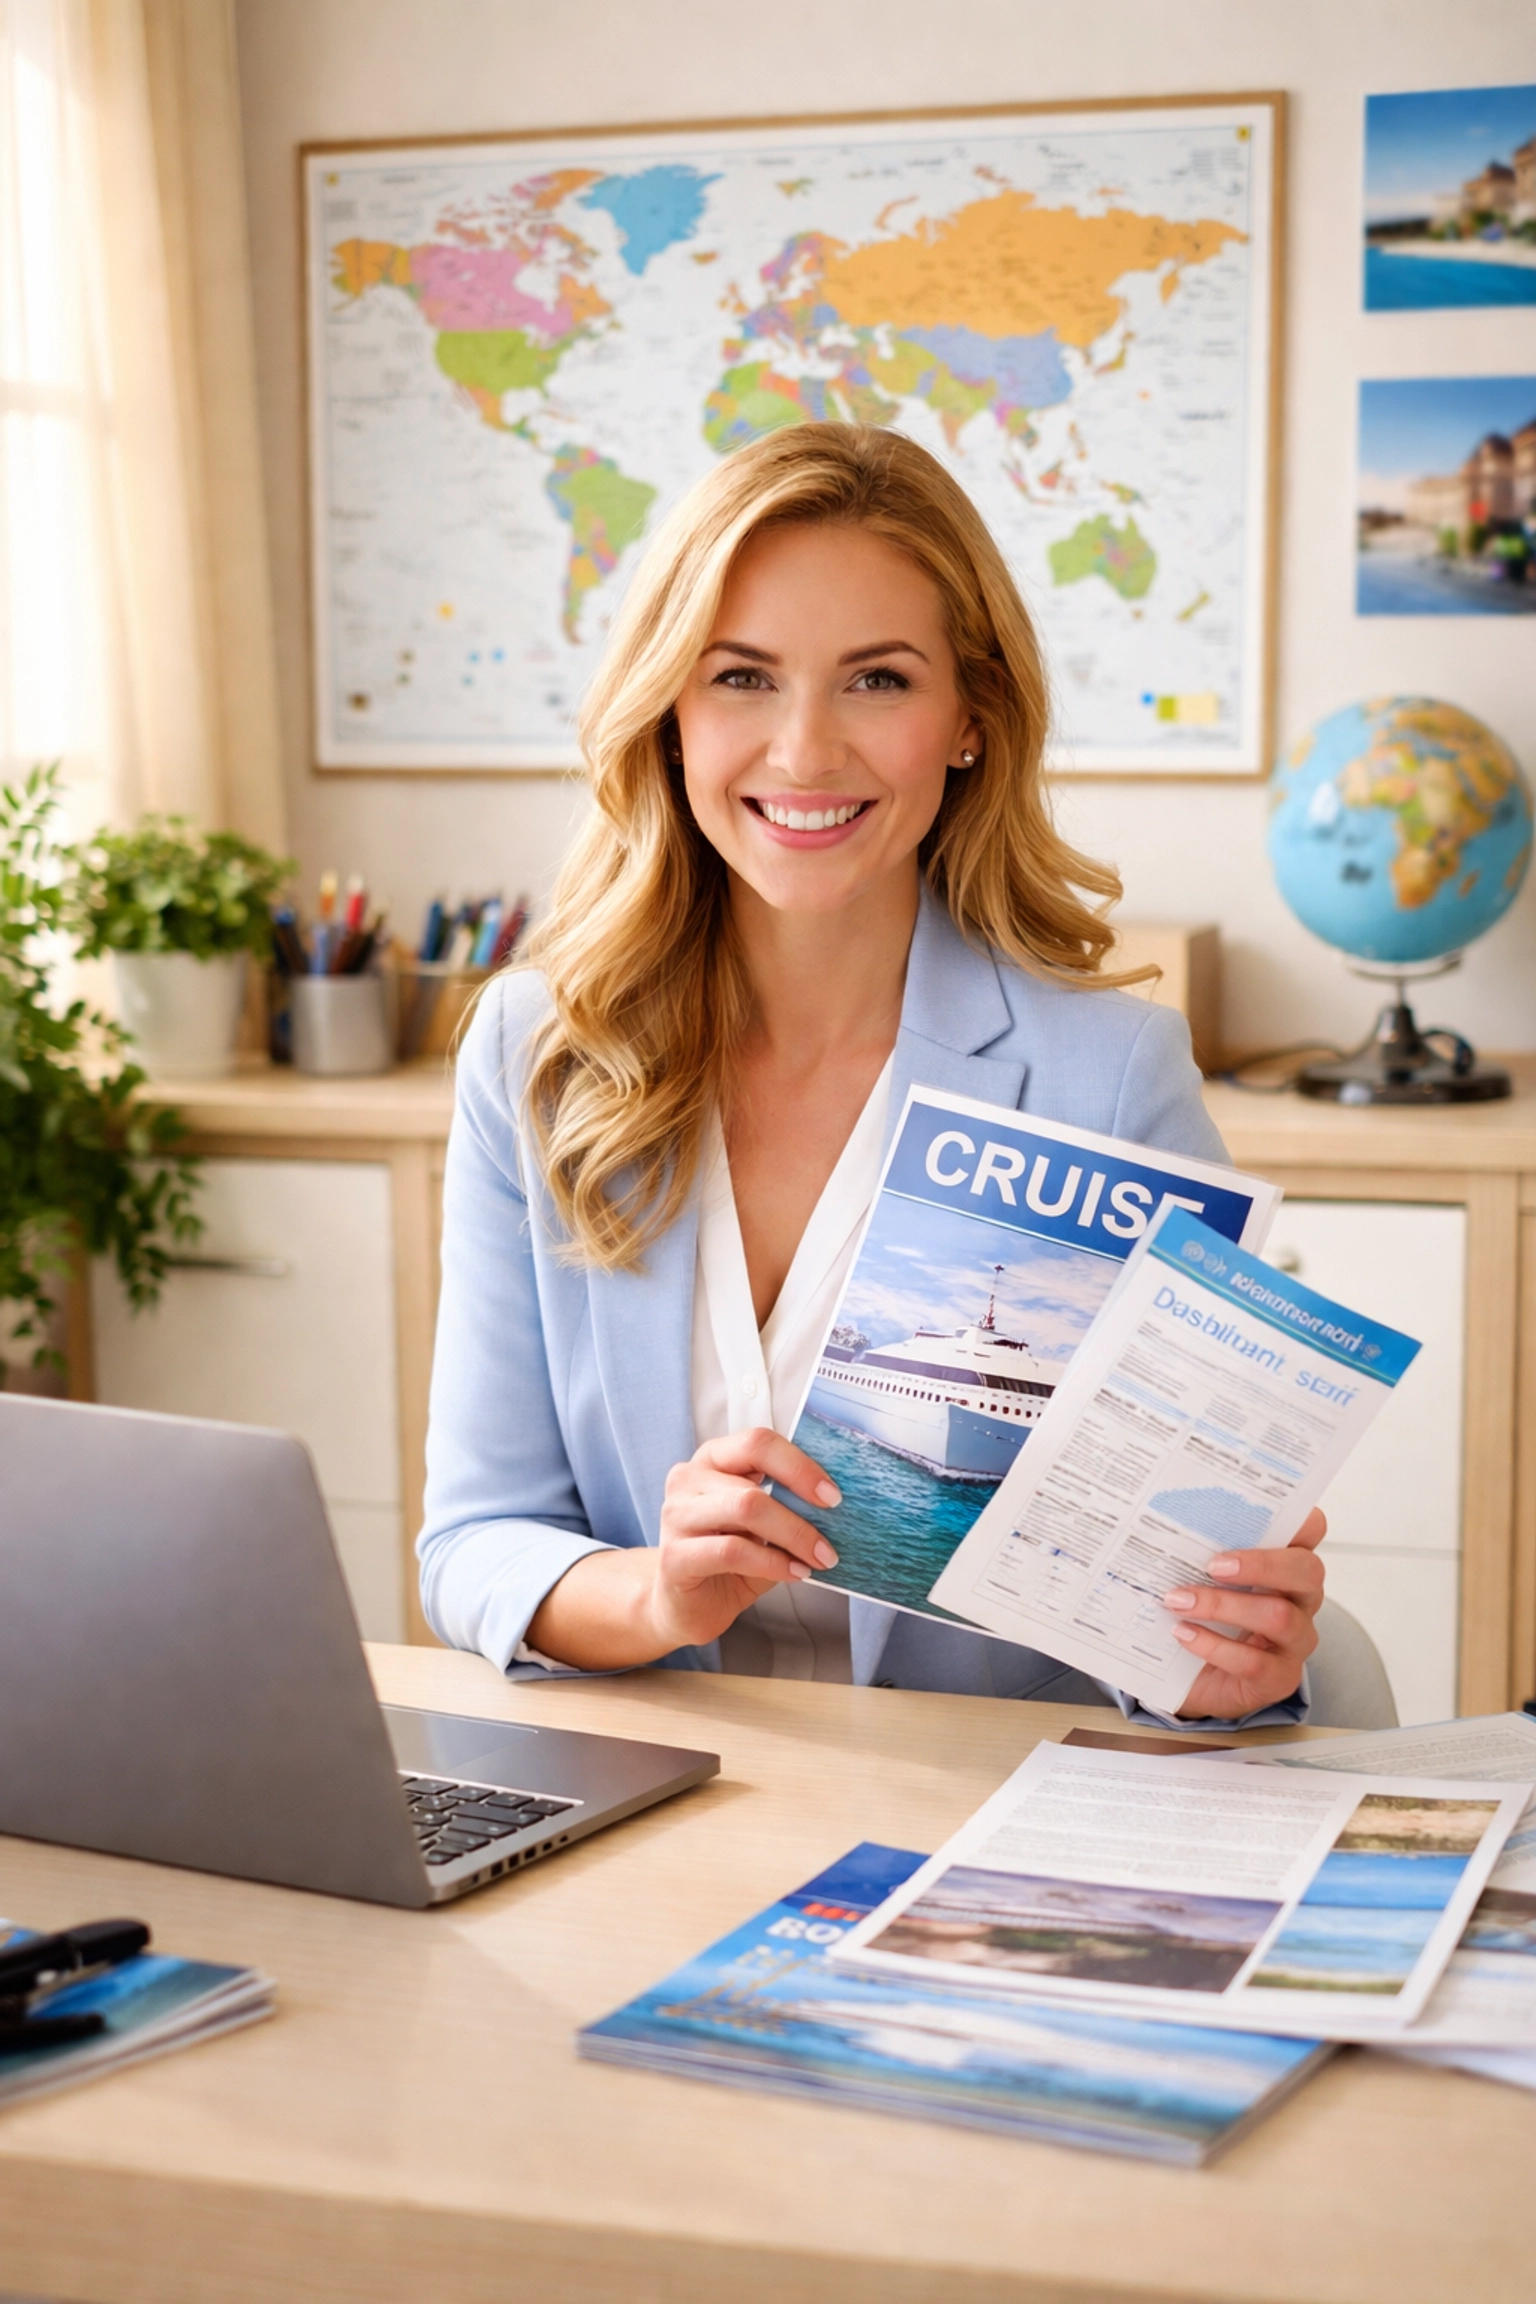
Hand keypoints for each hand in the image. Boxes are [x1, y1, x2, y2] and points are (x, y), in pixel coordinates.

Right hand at [648, 1428, 840, 1651]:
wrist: (688, 1604)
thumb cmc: (730, 1560)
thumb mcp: (762, 1525)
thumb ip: (787, 1504)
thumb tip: (833, 1501)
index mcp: (713, 1458)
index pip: (757, 1442)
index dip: (799, 1466)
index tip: (832, 1496)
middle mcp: (688, 1479)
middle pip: (753, 1486)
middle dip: (801, 1515)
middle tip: (829, 1543)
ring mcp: (676, 1516)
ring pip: (745, 1511)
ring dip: (791, 1538)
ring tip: (816, 1559)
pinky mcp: (673, 1556)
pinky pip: (732, 1552)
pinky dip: (771, 1563)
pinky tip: (794, 1573)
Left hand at [1164, 1508, 1326, 1720]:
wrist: (1193, 1677)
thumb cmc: (1205, 1617)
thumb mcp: (1204, 1578)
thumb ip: (1201, 1549)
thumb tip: (1164, 1518)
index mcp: (1287, 1565)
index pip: (1312, 1531)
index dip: (1300, 1519)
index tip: (1259, 1511)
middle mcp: (1301, 1600)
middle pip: (1307, 1571)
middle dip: (1260, 1564)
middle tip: (1212, 1565)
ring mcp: (1296, 1642)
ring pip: (1279, 1617)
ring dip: (1223, 1606)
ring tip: (1180, 1601)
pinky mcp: (1279, 1679)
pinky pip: (1255, 1662)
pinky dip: (1214, 1646)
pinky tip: (1184, 1634)